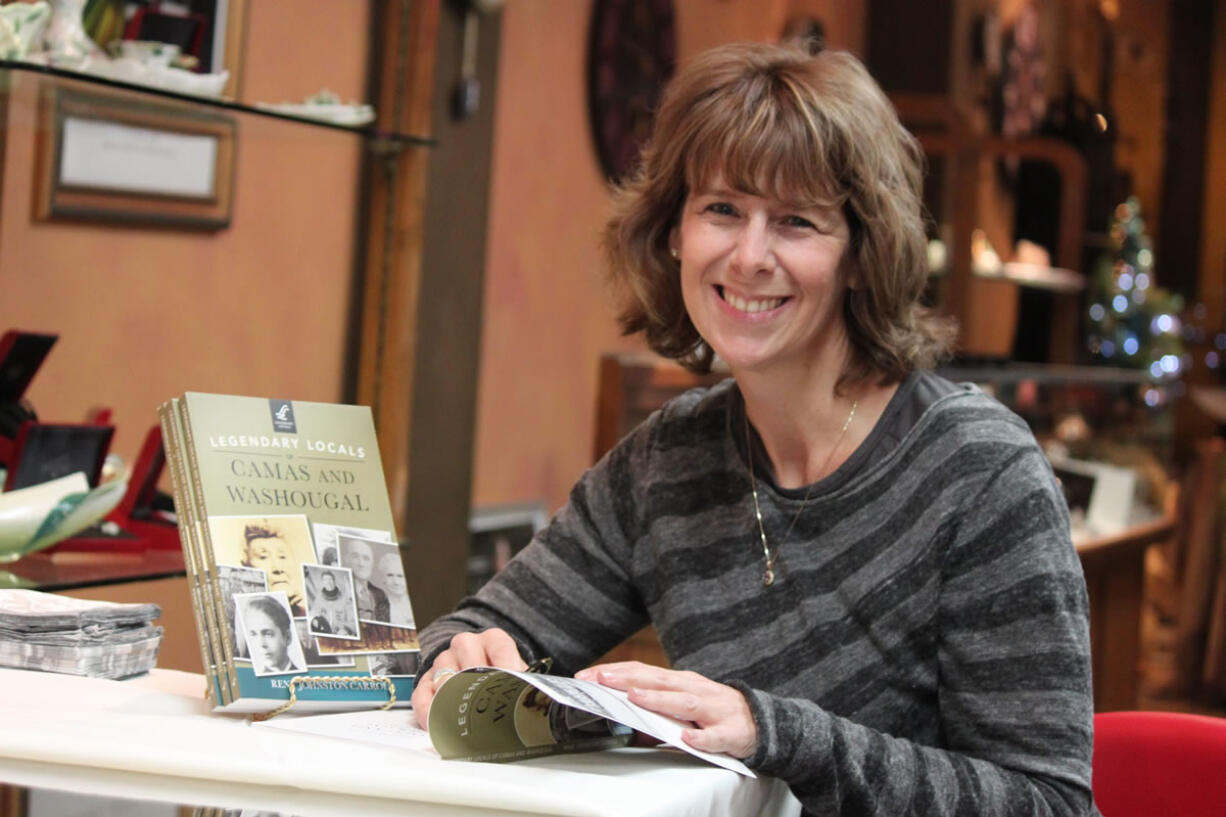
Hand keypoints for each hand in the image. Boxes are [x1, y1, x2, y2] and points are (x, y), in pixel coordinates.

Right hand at [411, 628, 527, 728]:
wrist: (476, 673)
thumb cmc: (499, 677)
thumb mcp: (515, 676)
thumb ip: (523, 683)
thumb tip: (534, 697)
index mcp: (493, 640)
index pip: (501, 647)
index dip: (508, 667)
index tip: (512, 687)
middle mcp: (466, 644)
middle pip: (469, 659)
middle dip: (478, 685)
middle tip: (486, 708)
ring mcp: (444, 660)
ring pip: (444, 675)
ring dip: (452, 698)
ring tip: (461, 718)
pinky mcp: (426, 680)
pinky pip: (422, 694)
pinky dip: (428, 711)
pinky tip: (436, 724)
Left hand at [574, 661, 757, 758]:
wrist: (763, 721)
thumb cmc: (715, 710)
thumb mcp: (682, 704)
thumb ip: (654, 705)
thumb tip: (620, 713)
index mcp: (680, 682)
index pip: (643, 672)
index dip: (615, 672)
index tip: (587, 675)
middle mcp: (695, 689)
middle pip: (658, 681)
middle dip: (627, 680)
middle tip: (600, 679)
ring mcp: (713, 709)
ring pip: (684, 703)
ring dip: (659, 700)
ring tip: (635, 698)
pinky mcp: (730, 732)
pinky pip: (714, 736)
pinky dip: (701, 738)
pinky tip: (688, 739)